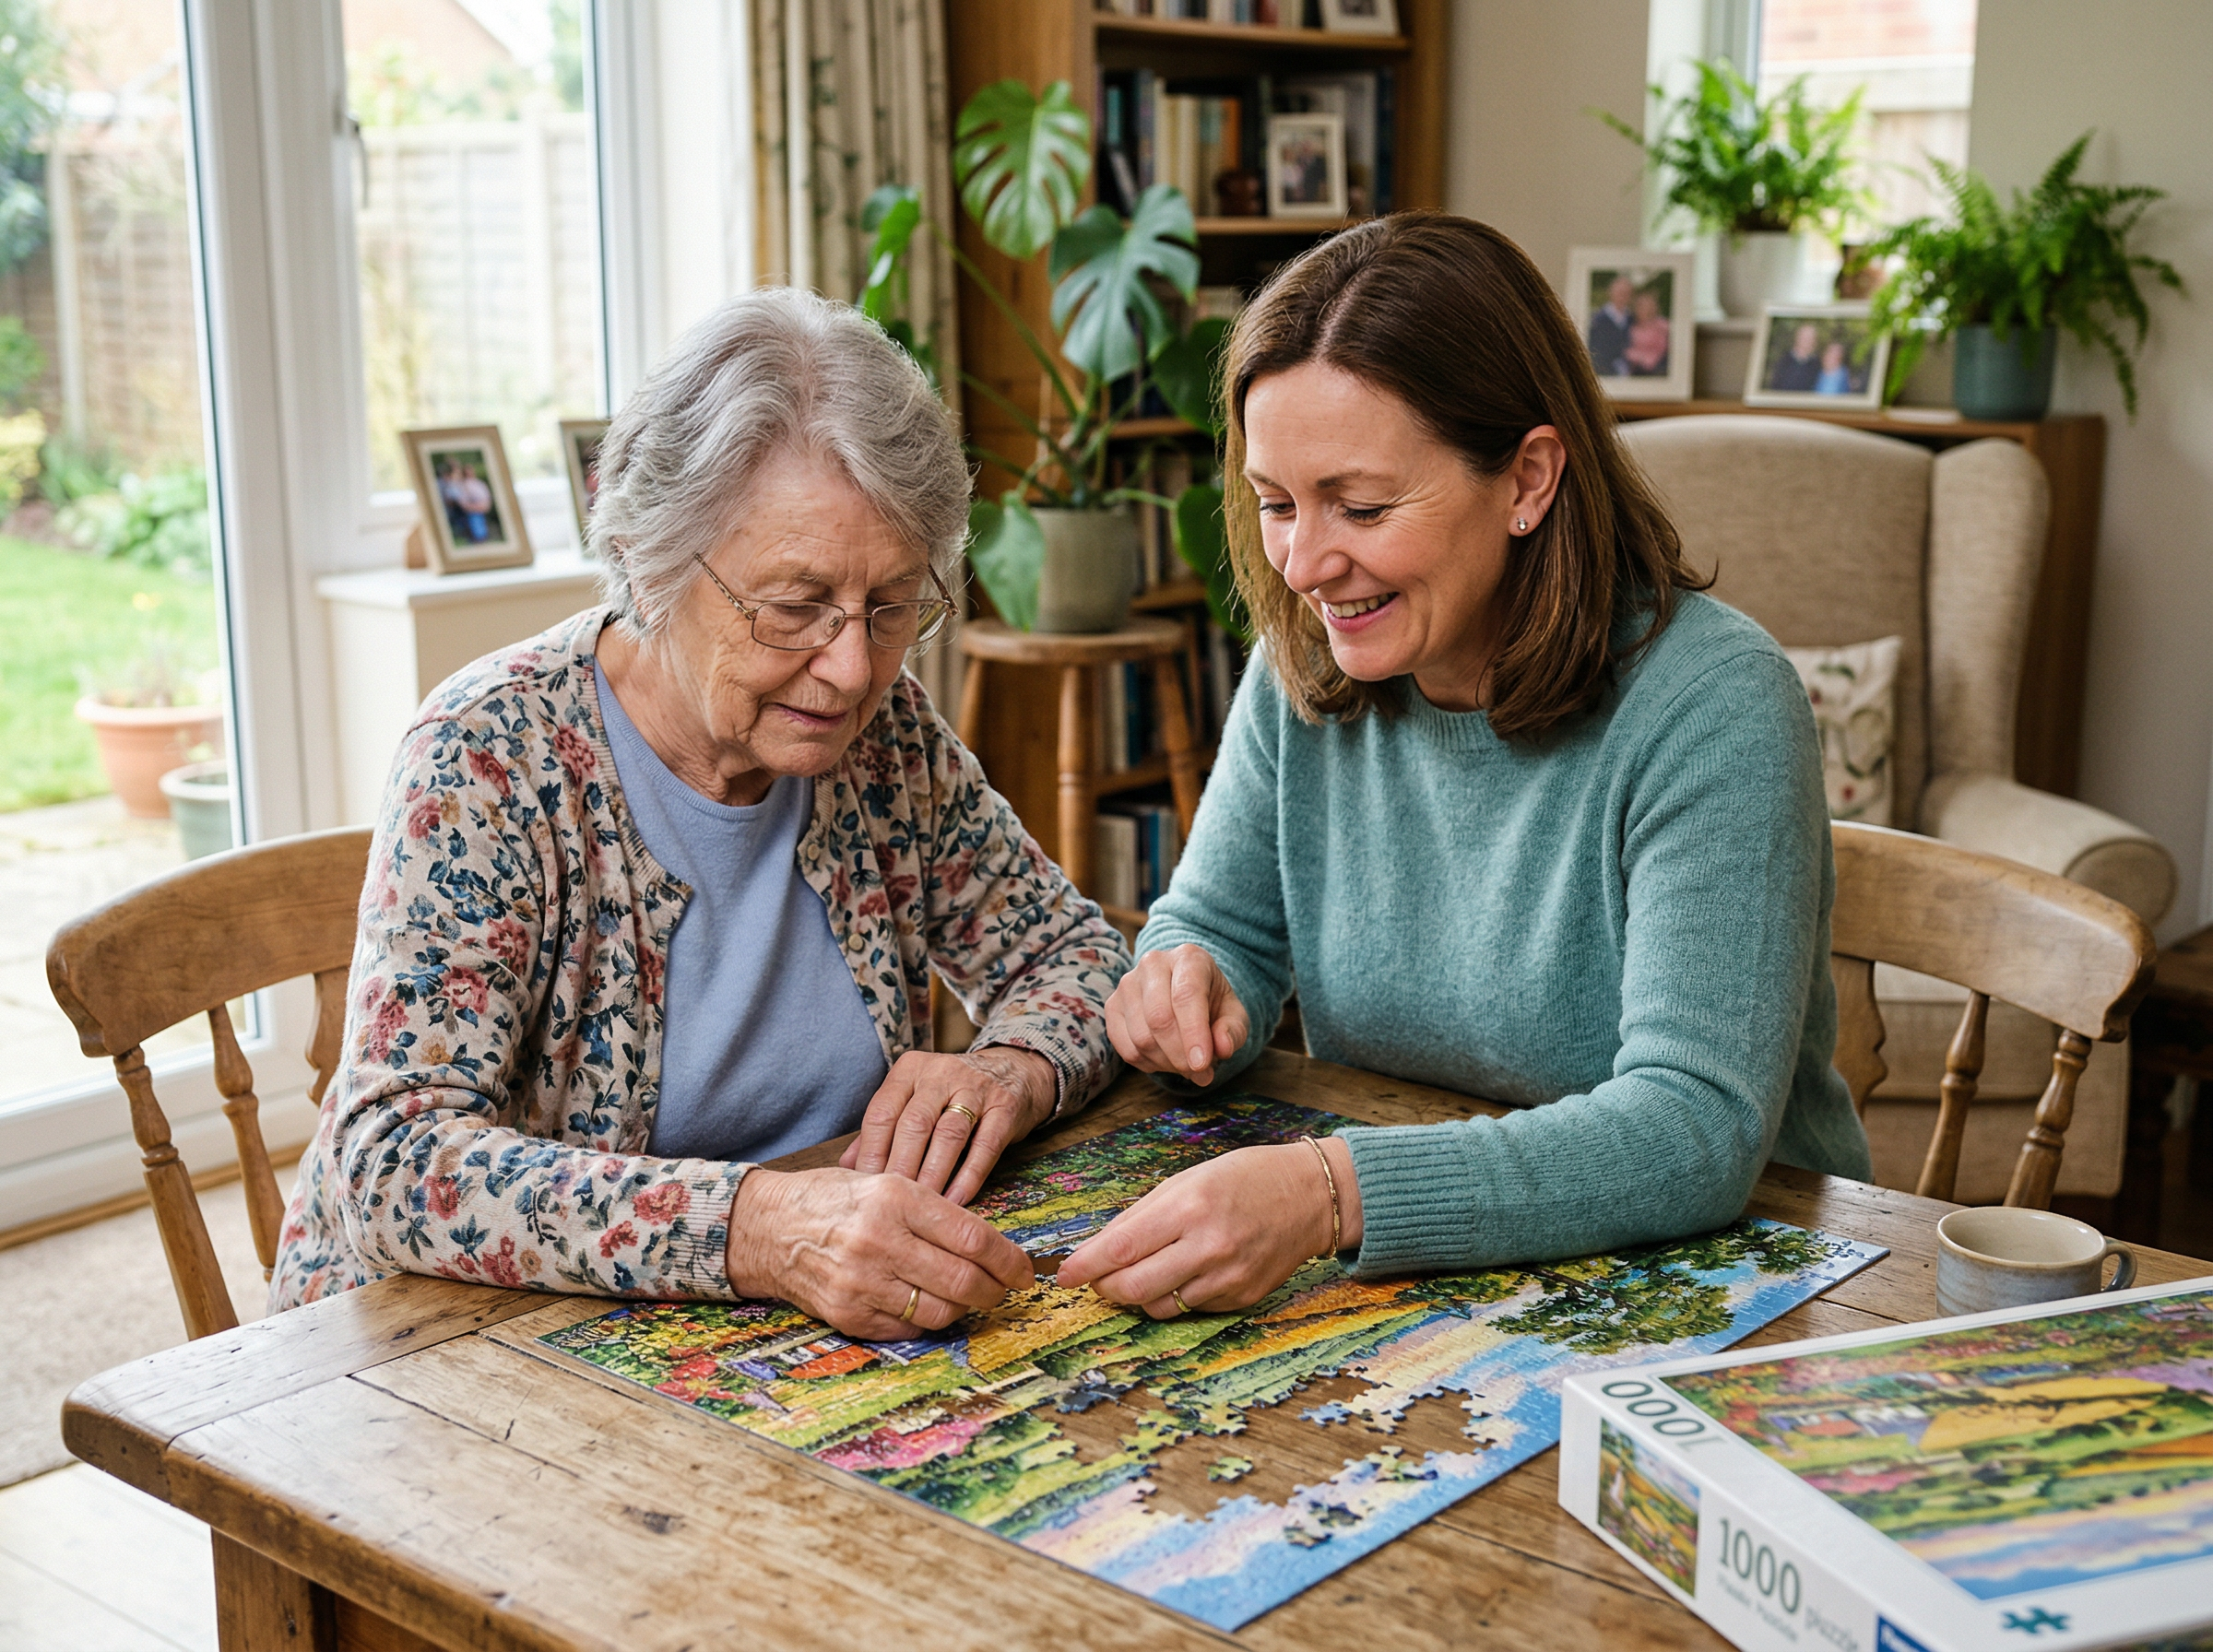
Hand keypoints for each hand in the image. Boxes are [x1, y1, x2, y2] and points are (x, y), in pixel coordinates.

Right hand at [724, 1165, 1033, 1338]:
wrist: (766, 1227)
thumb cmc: (833, 1199)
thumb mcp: (885, 1182)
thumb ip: (935, 1212)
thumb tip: (991, 1247)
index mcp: (897, 1198)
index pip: (974, 1239)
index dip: (1010, 1261)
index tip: (1024, 1271)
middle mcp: (880, 1240)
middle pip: (964, 1281)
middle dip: (994, 1291)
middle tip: (1002, 1291)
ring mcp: (862, 1282)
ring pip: (941, 1311)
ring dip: (964, 1309)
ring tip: (966, 1297)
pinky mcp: (848, 1315)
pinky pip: (908, 1327)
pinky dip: (926, 1319)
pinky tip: (925, 1303)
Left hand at [838, 1047, 1056, 1205]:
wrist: (1013, 1073)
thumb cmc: (952, 1095)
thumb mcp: (915, 1101)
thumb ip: (883, 1131)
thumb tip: (847, 1168)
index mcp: (909, 1071)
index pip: (882, 1113)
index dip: (871, 1153)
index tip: (865, 1188)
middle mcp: (940, 1073)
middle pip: (914, 1124)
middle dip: (901, 1167)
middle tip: (892, 1204)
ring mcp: (976, 1088)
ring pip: (948, 1135)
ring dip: (933, 1175)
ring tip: (922, 1207)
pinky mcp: (1005, 1107)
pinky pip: (985, 1145)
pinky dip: (969, 1176)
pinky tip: (956, 1200)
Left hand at [1055, 1137, 1361, 1316]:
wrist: (1309, 1196)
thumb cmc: (1243, 1179)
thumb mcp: (1186, 1181)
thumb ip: (1140, 1216)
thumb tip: (1097, 1250)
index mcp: (1189, 1207)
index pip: (1122, 1248)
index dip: (1085, 1266)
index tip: (1063, 1276)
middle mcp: (1208, 1246)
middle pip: (1133, 1288)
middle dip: (1104, 1288)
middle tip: (1096, 1278)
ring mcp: (1227, 1278)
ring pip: (1158, 1306)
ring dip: (1138, 1294)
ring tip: (1145, 1269)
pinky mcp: (1241, 1298)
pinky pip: (1189, 1308)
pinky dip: (1175, 1295)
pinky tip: (1186, 1271)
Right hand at [1104, 944, 1249, 1086]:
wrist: (1186, 993)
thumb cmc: (1212, 1003)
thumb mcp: (1233, 1015)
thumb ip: (1233, 1031)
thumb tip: (1223, 1048)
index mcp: (1188, 958)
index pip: (1186, 995)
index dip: (1193, 1033)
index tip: (1202, 1065)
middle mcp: (1153, 963)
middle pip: (1160, 1018)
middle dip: (1180, 1056)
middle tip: (1200, 1073)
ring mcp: (1127, 983)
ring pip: (1141, 1037)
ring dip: (1167, 1063)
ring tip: (1186, 1064)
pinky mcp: (1112, 1006)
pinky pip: (1126, 1048)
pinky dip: (1148, 1065)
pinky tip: (1166, 1060)